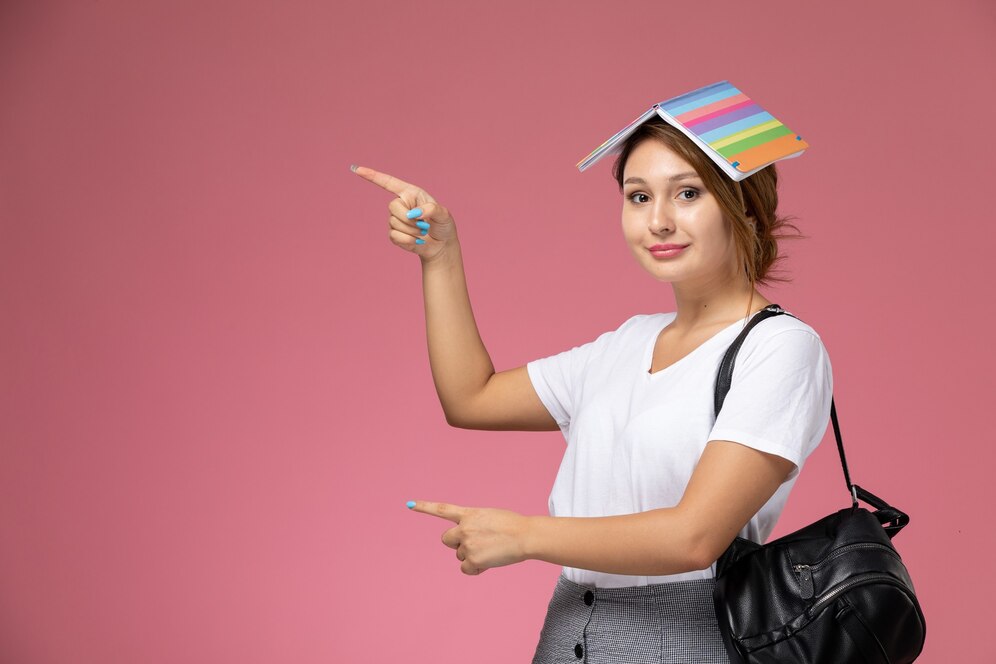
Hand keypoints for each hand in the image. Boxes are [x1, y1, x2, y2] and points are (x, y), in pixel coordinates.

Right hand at [351, 165, 456, 262]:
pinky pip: (395, 236)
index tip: (357, 169)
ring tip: (423, 232)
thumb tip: (414, 213)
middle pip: (392, 207)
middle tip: (424, 224)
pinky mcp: (394, 234)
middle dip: (409, 218)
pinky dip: (409, 240)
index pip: (388, 182)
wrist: (441, 245)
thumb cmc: (443, 225)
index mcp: (411, 193)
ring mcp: (395, 220)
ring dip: (412, 231)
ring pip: (395, 223)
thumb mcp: (444, 214)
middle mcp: (401, 204)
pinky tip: (418, 241)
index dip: (372, 176)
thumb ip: (432, 209)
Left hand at [409, 500, 531, 575]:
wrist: (525, 535)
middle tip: (476, 544)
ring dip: (471, 556)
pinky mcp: (472, 559)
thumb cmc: (513, 526)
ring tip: (491, 550)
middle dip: (457, 544)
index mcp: (469, 514)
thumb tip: (469, 547)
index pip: (442, 509)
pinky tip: (489, 562)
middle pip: (447, 540)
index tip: (409, 504)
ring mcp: (467, 543)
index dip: (425, 507)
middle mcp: (464, 527)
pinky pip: (466, 569)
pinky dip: (475, 569)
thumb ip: (475, 526)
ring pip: (459, 555)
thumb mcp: (490, 517)